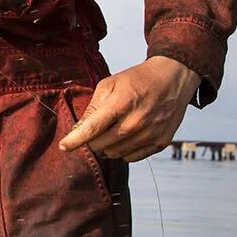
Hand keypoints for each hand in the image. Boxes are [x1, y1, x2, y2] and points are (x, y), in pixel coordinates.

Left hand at [59, 56, 200, 161]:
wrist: (173, 78)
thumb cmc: (137, 80)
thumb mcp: (110, 84)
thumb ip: (93, 107)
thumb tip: (78, 129)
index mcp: (121, 104)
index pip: (92, 129)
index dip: (75, 140)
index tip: (63, 147)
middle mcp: (136, 122)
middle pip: (100, 145)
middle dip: (92, 140)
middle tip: (96, 129)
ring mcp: (149, 134)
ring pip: (114, 154)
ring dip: (108, 146)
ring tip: (114, 129)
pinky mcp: (160, 143)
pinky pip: (131, 158)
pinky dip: (124, 151)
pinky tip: (127, 136)